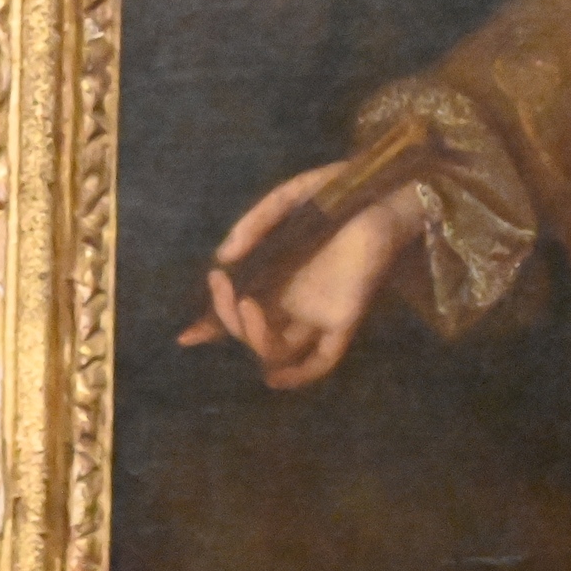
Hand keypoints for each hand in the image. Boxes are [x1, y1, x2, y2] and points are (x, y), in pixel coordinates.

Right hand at [178, 166, 425, 389]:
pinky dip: (300, 374)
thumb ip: (255, 222)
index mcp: (274, 277)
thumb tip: (224, 257)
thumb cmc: (339, 191)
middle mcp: (291, 301)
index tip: (185, 337)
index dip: (210, 326)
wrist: (385, 192)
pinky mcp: (344, 317)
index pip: (236, 311)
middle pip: (247, 331)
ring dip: (252, 335)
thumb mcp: (288, 197)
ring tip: (247, 304)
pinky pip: (323, 359)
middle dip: (223, 314)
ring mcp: (316, 312)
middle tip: (222, 284)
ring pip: (275, 348)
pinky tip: (275, 379)